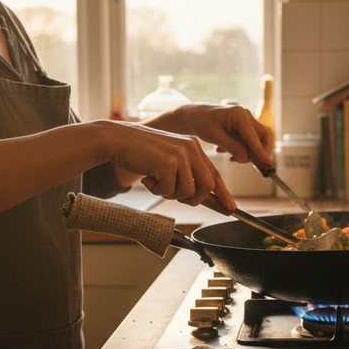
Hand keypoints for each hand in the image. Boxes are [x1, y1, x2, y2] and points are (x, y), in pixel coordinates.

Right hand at [99, 121, 234, 209]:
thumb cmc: (142, 153)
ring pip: (188, 191)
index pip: (214, 173)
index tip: (230, 208)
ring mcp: (180, 155)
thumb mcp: (170, 160)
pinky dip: (158, 190)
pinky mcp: (167, 163)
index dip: (222, 193)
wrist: (119, 140)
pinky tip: (148, 177)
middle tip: (175, 195)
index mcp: (194, 147)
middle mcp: (191, 148)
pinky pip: (170, 190)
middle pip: (206, 186)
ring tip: (156, 182)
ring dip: (171, 194)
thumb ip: (187, 174)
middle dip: (193, 199)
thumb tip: (205, 197)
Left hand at [148, 103, 274, 166]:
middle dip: (260, 153)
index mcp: (239, 115)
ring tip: (231, 158)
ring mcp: (247, 121)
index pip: (253, 136)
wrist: (195, 116)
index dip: (261, 151)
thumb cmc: (202, 123)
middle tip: (254, 166)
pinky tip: (228, 154)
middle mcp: (246, 116)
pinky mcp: (244, 128)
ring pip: (257, 141)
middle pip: (263, 136)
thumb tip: (246, 159)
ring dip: (249, 153)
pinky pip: (250, 142)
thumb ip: (231, 147)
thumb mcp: (214, 136)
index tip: (268, 164)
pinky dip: (243, 151)